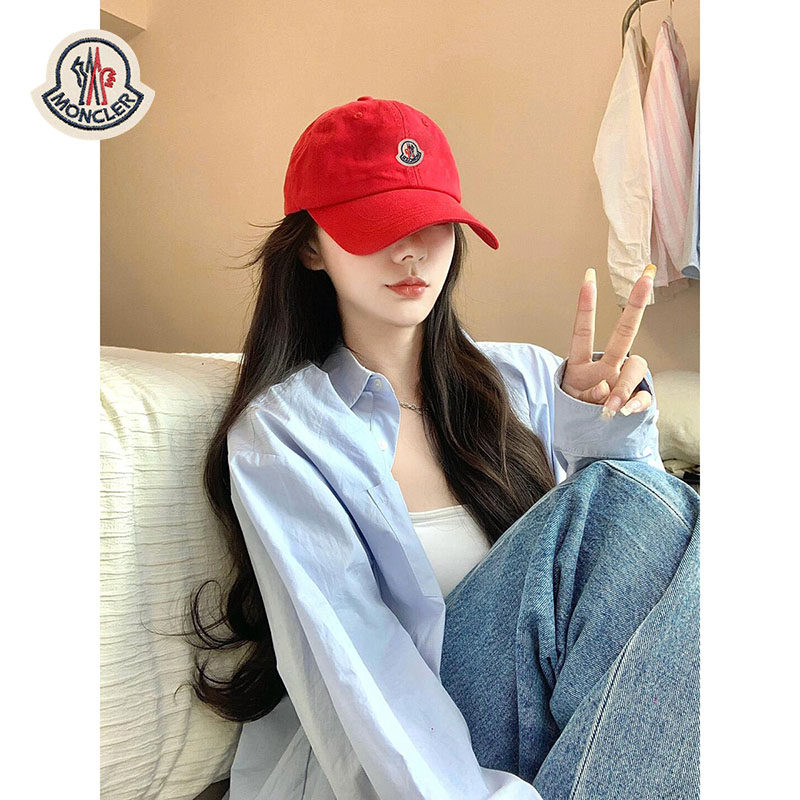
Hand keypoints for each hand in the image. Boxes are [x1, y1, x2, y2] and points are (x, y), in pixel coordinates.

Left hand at [561, 265, 655, 418]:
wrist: (587, 439)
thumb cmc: (574, 415)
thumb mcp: (569, 404)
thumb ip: (586, 395)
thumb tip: (607, 390)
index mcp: (581, 365)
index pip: (583, 331)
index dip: (585, 306)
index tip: (589, 276)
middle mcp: (605, 367)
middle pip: (623, 333)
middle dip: (636, 305)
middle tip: (645, 279)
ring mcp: (621, 381)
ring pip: (635, 367)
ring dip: (624, 386)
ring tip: (611, 408)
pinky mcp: (634, 399)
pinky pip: (644, 395)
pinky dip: (635, 403)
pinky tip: (625, 411)